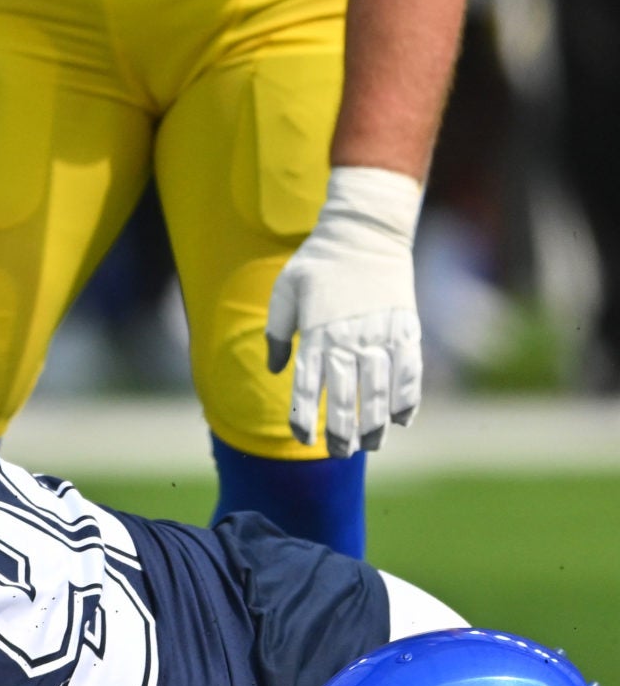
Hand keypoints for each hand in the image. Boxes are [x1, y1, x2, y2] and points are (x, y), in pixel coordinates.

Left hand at [264, 165, 422, 454]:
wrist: (365, 232)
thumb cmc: (317, 263)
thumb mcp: (285, 291)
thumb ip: (277, 332)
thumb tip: (274, 370)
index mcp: (317, 331)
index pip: (309, 386)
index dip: (306, 417)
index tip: (303, 439)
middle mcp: (350, 338)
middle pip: (347, 397)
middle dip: (342, 431)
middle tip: (338, 453)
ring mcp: (382, 334)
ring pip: (381, 391)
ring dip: (376, 424)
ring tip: (368, 445)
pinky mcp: (408, 329)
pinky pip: (411, 372)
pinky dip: (408, 399)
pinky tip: (401, 420)